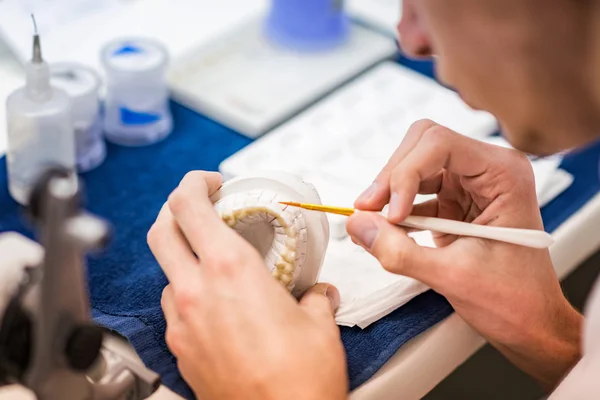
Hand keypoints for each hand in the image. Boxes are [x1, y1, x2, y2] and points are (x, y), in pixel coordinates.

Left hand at [147, 171, 347, 399]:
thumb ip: (315, 298)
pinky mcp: (181, 350)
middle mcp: (197, 292)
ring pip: (167, 273)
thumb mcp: (319, 324)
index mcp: (230, 271)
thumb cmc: (300, 380)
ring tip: (215, 265)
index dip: (194, 183)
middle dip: (176, 209)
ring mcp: (182, 323)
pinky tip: (216, 307)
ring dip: (184, 258)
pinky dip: (188, 295)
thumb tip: (317, 294)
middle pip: (161, 230)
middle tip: (200, 207)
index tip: (210, 183)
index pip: (188, 205)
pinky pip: (174, 309)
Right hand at [346, 120, 582, 390]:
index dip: (405, 174)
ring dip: (388, 190)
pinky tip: (383, 229)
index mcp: (503, 174)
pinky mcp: (455, 200)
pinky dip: (395, 207)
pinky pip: (415, 189)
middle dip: (391, 177)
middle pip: (422, 146)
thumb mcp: (452, 276)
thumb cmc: (512, 299)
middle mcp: (487, 169)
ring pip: (414, 163)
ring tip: (371, 221)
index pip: (439, 144)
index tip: (391, 215)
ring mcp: (470, 183)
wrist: (530, 322)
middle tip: (368, 211)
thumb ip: (399, 250)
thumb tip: (356, 224)